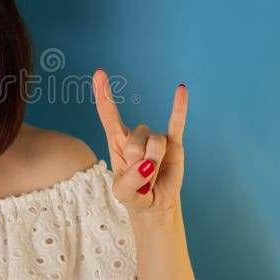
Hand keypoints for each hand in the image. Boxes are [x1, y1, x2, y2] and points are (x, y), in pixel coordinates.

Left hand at [92, 69, 187, 224]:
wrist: (156, 206)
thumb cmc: (135, 195)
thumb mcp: (123, 193)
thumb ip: (129, 181)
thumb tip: (147, 163)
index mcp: (117, 142)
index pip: (108, 114)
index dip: (103, 95)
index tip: (99, 74)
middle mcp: (136, 135)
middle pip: (135, 139)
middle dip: (139, 163)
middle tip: (141, 178)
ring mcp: (155, 138)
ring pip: (155, 142)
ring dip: (155, 162)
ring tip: (154, 175)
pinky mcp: (174, 143)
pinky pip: (176, 122)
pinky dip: (179, 107)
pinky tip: (181, 89)